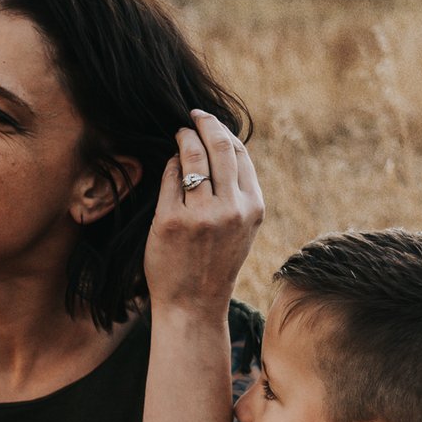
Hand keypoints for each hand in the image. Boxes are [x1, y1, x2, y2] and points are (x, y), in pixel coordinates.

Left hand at [143, 109, 263, 319]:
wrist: (193, 305)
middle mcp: (230, 209)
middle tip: (192, 116)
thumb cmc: (214, 265)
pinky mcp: (170, 220)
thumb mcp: (241, 228)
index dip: (224, 131)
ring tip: (179, 136)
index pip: (240, 154)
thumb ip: (237, 193)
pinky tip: (169, 166)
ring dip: (184, 139)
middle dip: (204, 123)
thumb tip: (222, 145)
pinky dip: (169, 166)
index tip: (210, 123)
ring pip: (192, 156)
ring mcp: (200, 215)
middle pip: (219, 145)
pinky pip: (169, 177)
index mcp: (252, 207)